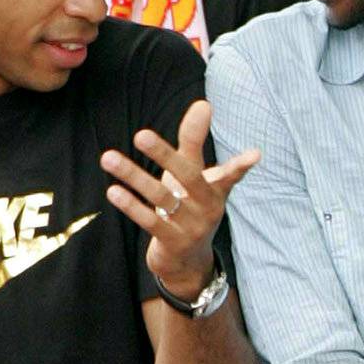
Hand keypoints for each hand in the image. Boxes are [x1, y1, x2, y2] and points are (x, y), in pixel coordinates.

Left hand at [100, 100, 259, 299]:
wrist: (187, 260)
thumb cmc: (189, 205)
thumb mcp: (192, 174)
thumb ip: (194, 140)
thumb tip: (203, 104)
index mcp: (217, 189)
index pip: (230, 173)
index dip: (241, 165)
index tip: (255, 155)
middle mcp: (209, 207)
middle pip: (188, 177)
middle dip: (164, 155)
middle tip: (140, 134)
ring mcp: (192, 226)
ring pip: (162, 198)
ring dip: (134, 176)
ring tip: (108, 157)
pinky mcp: (173, 242)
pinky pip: (151, 221)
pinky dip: (131, 205)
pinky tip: (113, 190)